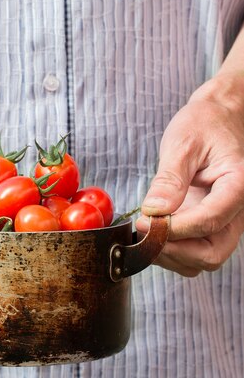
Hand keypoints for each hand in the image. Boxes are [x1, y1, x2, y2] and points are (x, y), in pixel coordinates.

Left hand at [136, 72, 243, 276]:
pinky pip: (194, 250)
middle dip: (175, 251)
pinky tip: (151, 232)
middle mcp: (235, 210)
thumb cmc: (203, 125)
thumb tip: (154, 211)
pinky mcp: (208, 225)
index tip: (145, 222)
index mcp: (237, 186)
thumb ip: (170, 179)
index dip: (175, 229)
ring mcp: (223, 221)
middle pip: (212, 253)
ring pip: (203, 259)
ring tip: (144, 232)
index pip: (210, 220)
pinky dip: (171, 250)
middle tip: (143, 234)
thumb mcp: (183, 144)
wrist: (214, 119)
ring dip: (171, 255)